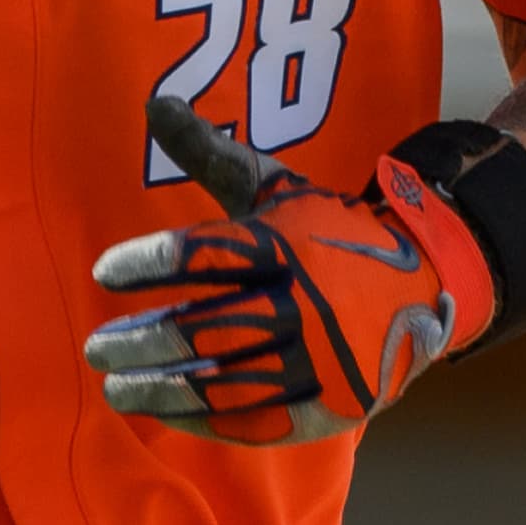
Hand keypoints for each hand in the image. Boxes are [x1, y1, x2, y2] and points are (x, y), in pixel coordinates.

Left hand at [85, 99, 498, 446]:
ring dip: (164, 390)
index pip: (208, 254)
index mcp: (287, 243)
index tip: (104, 273)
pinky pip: (260, 423)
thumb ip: (211, 153)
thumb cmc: (332, 231)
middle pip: (210, 328)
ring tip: (116, 390)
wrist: (430, 280)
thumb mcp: (276, 186)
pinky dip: (208, 421)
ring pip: (228, 384)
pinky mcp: (333, 404)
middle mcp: (305, 301)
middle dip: (144, 341)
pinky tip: (168, 414)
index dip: (151, 263)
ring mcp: (322, 360)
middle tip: (96, 348)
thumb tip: (154, 101)